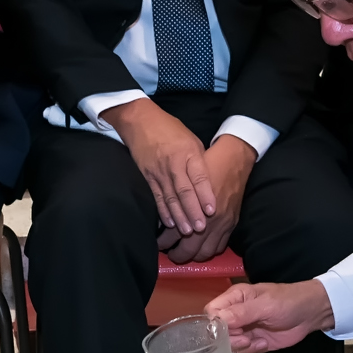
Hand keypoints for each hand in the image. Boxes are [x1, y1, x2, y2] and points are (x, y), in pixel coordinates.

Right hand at [106, 98, 213, 233]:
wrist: (141, 121)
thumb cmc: (171, 130)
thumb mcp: (192, 140)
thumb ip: (200, 163)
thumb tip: (209, 185)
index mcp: (189, 153)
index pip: (199, 177)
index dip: (205, 194)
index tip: (212, 210)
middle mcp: (174, 163)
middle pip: (184, 191)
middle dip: (193, 210)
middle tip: (200, 228)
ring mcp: (159, 171)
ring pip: (170, 197)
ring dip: (179, 216)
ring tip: (186, 231)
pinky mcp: (148, 177)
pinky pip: (157, 197)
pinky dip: (163, 211)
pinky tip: (169, 223)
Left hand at [161, 137, 255, 262]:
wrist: (234, 160)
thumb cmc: (205, 166)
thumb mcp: (185, 179)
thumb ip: (173, 198)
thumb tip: (162, 217)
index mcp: (193, 209)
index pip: (174, 235)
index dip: (163, 242)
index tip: (158, 243)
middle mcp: (209, 221)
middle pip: (189, 249)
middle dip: (177, 255)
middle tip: (169, 253)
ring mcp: (222, 225)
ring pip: (205, 252)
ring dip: (193, 256)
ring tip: (185, 252)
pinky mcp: (232, 224)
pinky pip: (220, 247)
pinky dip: (210, 251)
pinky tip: (202, 247)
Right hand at [206, 279, 334, 352]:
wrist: (311, 314)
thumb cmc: (288, 301)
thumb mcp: (265, 305)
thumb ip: (241, 313)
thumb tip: (216, 320)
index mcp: (233, 299)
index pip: (211, 313)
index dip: (216, 326)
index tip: (231, 331)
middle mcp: (234, 316)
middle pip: (218, 335)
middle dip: (231, 342)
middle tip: (248, 340)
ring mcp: (243, 332)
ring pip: (227, 349)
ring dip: (242, 352)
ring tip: (260, 344)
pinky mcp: (252, 346)